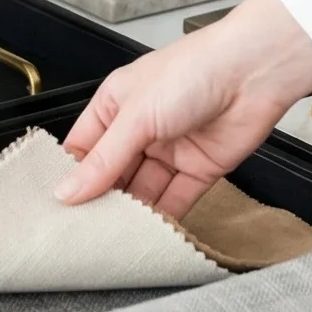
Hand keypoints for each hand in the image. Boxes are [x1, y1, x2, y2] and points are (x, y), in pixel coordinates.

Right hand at [56, 0, 311, 218]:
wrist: (253, 72)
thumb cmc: (193, 70)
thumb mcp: (136, 116)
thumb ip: (104, 159)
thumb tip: (67, 191)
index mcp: (117, 105)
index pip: (84, 148)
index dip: (72, 177)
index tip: (58, 209)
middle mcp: (141, 128)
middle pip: (112, 174)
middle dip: (101, 201)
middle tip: (83, 234)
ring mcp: (170, 150)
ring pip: (143, 191)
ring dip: (131, 214)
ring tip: (112, 241)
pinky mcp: (199, 169)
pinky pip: (175, 200)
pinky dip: (164, 220)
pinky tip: (149, 236)